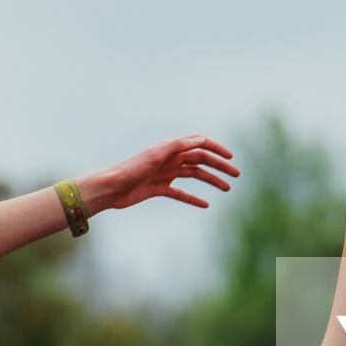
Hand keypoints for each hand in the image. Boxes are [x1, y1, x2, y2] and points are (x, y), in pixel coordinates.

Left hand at [81, 134, 238, 212]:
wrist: (110, 188)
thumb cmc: (130, 169)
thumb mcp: (155, 155)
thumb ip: (177, 146)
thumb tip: (200, 140)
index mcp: (170, 148)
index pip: (199, 144)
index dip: (216, 149)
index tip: (230, 158)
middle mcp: (169, 159)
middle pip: (200, 160)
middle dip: (219, 166)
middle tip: (236, 175)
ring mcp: (165, 174)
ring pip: (194, 176)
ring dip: (211, 181)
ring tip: (227, 188)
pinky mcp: (159, 189)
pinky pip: (181, 193)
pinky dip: (193, 198)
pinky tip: (206, 205)